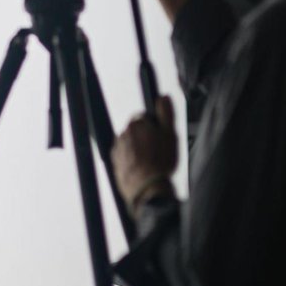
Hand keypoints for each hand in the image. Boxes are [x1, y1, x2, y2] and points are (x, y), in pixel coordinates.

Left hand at [113, 96, 178, 210]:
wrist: (148, 188)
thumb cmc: (161, 162)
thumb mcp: (170, 135)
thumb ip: (166, 114)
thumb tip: (163, 97)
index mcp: (136, 124)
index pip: (143, 118)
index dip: (154, 127)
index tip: (160, 137)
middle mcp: (122, 134)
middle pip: (135, 131)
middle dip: (145, 138)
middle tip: (158, 151)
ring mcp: (117, 149)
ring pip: (129, 145)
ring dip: (138, 150)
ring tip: (151, 162)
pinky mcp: (115, 163)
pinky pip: (125, 158)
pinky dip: (132, 161)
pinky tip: (142, 169)